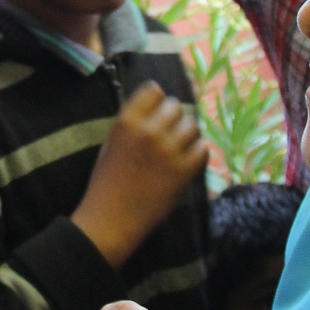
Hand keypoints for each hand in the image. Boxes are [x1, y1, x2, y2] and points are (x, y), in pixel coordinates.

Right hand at [71, 82, 207, 267]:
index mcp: (127, 121)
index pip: (153, 90)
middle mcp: (149, 130)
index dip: (157, 101)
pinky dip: (197, 153)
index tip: (157, 112)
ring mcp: (169, 150)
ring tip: (180, 147)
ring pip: (192, 126)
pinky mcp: (184, 171)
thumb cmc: (106, 181)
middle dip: (173, 118)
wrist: (111, 218)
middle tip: (170, 133)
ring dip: (188, 134)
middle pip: (175, 106)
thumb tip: (156, 110)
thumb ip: (133, 123)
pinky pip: (203, 149)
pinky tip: (188, 161)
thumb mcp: (112, 142)